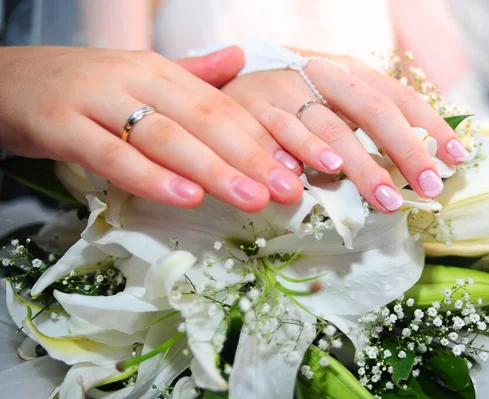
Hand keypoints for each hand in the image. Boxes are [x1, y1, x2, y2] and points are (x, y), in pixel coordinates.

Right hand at [0, 46, 304, 211]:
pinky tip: (185, 198)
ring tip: (252, 199)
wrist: (9, 79)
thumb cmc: (86, 88)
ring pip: (165, 138)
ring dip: (213, 170)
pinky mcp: (61, 125)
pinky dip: (151, 177)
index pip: (221, 107)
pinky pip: (112, 155)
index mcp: (161, 72)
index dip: (260, 139)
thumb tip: (239, 60)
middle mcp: (135, 80)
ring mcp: (97, 101)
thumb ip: (191, 76)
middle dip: (250, 158)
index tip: (295, 169)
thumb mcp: (141, 78)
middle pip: (203, 122)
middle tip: (289, 191)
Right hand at [221, 51, 468, 212]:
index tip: (458, 159)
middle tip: (430, 188)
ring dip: (359, 166)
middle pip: (373, 110)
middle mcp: (323, 74)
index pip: (400, 97)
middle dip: (406, 150)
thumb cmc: (293, 97)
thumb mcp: (333, 97)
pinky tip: (321, 178)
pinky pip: (280, 135)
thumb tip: (418, 156)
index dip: (432, 126)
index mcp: (351, 70)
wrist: (230, 76)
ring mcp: (288, 90)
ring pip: (331, 129)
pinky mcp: (253, 108)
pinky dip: (302, 156)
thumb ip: (367, 120)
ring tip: (384, 198)